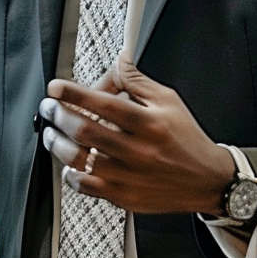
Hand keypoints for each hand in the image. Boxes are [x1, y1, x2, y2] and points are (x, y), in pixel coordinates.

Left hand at [38, 53, 234, 215]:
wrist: (206, 179)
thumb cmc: (187, 139)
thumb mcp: (168, 100)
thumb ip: (137, 81)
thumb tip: (119, 60)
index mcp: (149, 123)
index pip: (105, 104)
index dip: (75, 94)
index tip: (56, 88)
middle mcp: (138, 151)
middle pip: (86, 132)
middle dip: (59, 116)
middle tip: (49, 108)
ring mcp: (129, 177)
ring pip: (80, 160)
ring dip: (57, 144)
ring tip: (51, 132)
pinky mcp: (124, 198)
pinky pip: (86, 187)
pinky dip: (71, 173)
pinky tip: (70, 162)